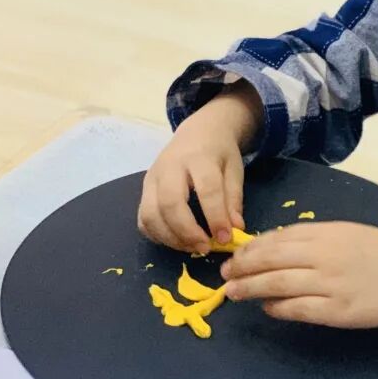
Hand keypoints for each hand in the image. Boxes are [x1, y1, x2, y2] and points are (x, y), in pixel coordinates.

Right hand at [138, 85, 261, 252]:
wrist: (198, 131)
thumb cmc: (219, 152)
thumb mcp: (234, 169)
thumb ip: (234, 198)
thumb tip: (234, 229)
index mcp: (199, 157)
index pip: (206, 189)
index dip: (215, 216)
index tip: (225, 238)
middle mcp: (169, 166)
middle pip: (170, 203)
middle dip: (186, 231)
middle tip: (205, 247)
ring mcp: (152, 178)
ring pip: (150, 214)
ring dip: (170, 238)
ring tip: (193, 247)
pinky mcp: (143, 189)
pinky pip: (143, 219)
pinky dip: (157, 235)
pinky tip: (176, 240)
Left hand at [220, 222, 377, 328]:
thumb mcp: (346, 231)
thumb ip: (313, 238)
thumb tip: (276, 247)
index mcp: (325, 233)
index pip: (277, 239)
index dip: (251, 249)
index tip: (235, 256)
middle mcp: (323, 255)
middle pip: (271, 260)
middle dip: (242, 268)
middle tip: (225, 275)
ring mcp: (329, 283)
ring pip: (278, 284)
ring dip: (251, 288)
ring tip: (235, 292)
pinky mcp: (337, 310)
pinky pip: (298, 309)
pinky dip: (278, 308)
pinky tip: (268, 308)